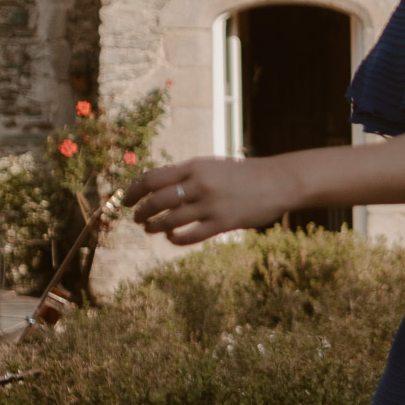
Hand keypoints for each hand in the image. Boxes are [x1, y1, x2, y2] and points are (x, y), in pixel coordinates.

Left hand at [125, 156, 301, 245]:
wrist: (278, 181)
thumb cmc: (243, 174)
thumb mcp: (212, 166)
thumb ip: (188, 175)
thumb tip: (158, 188)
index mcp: (195, 166)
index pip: (152, 178)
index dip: (134, 191)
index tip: (127, 200)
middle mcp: (200, 184)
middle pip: (157, 201)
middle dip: (141, 211)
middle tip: (137, 218)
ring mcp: (211, 204)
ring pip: (170, 220)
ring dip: (155, 226)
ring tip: (150, 228)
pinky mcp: (223, 223)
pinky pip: (190, 235)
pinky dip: (176, 238)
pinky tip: (172, 238)